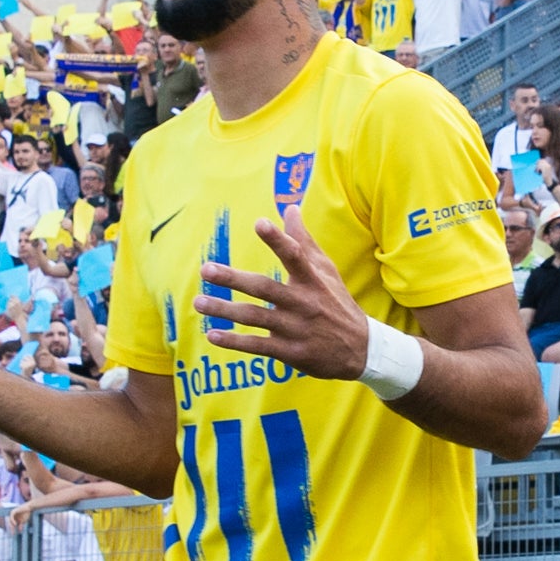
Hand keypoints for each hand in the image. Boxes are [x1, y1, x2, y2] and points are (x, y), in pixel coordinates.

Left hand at [200, 198, 371, 374]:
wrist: (361, 350)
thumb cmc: (337, 302)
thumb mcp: (327, 270)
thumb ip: (304, 241)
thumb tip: (289, 208)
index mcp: (312, 280)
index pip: (295, 255)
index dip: (278, 240)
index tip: (260, 223)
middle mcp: (303, 303)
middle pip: (264, 288)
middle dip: (233, 278)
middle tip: (206, 269)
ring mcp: (296, 329)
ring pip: (254, 317)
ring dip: (224, 310)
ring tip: (199, 302)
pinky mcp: (291, 352)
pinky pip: (258, 346)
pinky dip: (234, 342)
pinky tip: (212, 335)